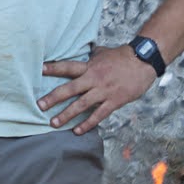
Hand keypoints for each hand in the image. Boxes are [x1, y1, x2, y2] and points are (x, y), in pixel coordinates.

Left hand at [38, 44, 157, 133]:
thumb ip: (91, 57)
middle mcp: (94, 79)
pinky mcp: (114, 101)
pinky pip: (98, 115)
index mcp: (90, 66)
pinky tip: (77, 131)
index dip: (54, 68)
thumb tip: (84, 53)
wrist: (143, 62)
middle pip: (70, 89)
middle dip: (53, 98)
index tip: (40, 70)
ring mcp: (103, 91)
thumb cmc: (123, 57)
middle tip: (40, 106)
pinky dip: (87, 124)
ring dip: (66, 115)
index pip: (68, 67)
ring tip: (54, 123)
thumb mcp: (103, 53)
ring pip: (81, 105)